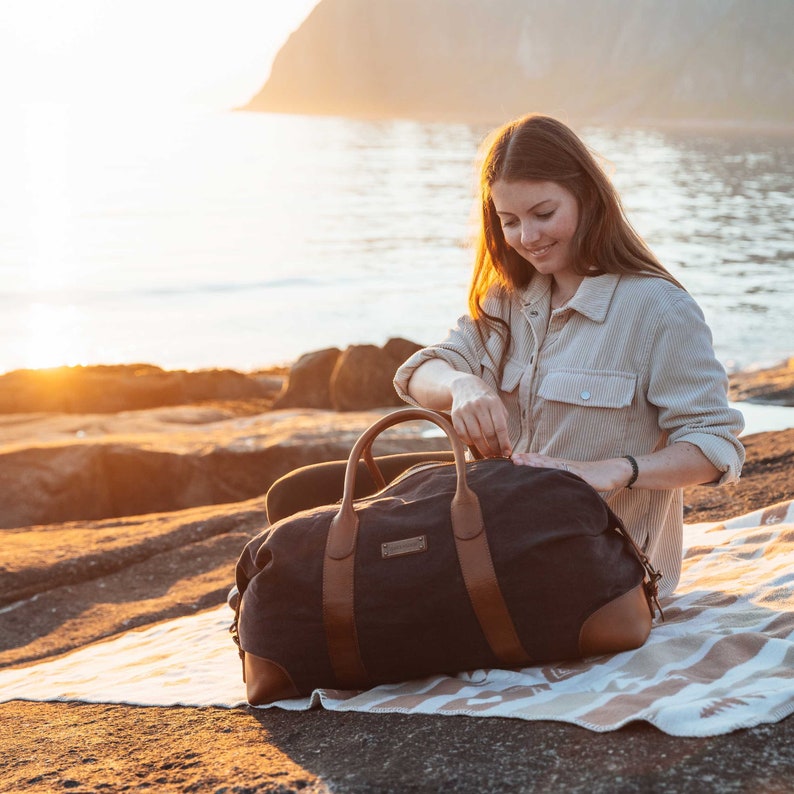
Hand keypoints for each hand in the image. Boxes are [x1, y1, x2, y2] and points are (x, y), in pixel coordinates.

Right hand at [448, 373, 511, 457]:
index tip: (507, 453)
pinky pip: (462, 434)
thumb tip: (505, 444)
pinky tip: (475, 444)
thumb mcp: (497, 404)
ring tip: (488, 454)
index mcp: (493, 403)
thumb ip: (502, 421)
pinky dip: (469, 442)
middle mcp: (479, 405)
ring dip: (482, 449)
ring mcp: (465, 410)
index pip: (500, 427)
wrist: (464, 385)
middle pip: (488, 434)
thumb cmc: (485, 399)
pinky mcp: (455, 415)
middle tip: (497, 456)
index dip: (504, 443)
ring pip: (475, 436)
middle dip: (494, 448)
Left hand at [511, 453, 632, 491]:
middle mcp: (564, 464)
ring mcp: (572, 468)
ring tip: (523, 461)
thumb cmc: (592, 477)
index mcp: (561, 465)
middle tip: (512, 458)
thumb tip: (548, 488)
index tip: (513, 458)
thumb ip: (561, 480)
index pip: (541, 460)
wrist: (611, 472)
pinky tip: (547, 470)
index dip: (528, 459)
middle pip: (542, 460)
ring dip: (536, 462)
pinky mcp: (581, 475)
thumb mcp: (573, 478)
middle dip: (527, 459)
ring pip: (551, 464)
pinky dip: (556, 471)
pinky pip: (567, 472)